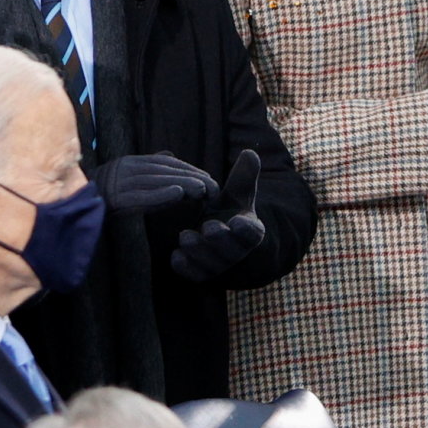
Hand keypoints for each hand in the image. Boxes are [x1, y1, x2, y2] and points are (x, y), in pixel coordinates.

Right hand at [94, 152, 218, 213]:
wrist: (72, 205)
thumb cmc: (103, 194)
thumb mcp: (127, 177)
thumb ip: (148, 167)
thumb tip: (170, 155)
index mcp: (131, 162)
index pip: (166, 163)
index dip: (189, 169)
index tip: (209, 179)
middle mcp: (127, 168)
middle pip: (166, 170)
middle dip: (192, 177)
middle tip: (213, 187)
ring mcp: (121, 183)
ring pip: (158, 181)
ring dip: (183, 184)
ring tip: (203, 190)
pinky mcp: (117, 199)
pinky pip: (142, 196)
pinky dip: (161, 194)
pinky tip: (178, 194)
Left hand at [171, 150, 265, 281]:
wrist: (215, 237)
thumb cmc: (228, 211)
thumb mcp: (237, 193)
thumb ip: (244, 175)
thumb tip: (249, 153)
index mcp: (249, 231)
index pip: (252, 233)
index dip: (246, 229)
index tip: (237, 221)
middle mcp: (236, 252)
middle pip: (231, 250)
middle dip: (219, 239)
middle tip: (207, 226)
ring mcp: (218, 265)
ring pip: (210, 264)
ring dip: (198, 251)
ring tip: (185, 236)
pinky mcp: (200, 274)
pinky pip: (193, 274)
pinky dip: (185, 266)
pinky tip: (176, 255)